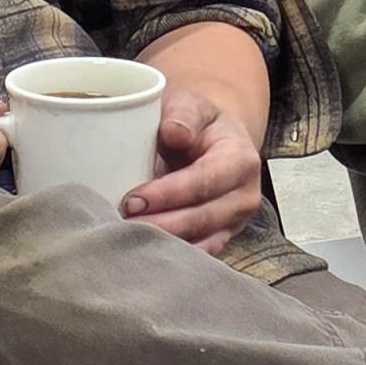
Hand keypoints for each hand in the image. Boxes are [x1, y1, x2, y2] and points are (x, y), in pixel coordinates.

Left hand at [122, 83, 263, 256]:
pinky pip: (198, 256)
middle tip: (121, 224)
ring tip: (126, 242)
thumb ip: (184, 114)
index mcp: (241, 159)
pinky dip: (171, 258)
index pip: (204, 182)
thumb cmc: (198, 123)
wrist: (215, 140)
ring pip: (200, 243)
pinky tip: (143, 254)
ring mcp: (234, 222)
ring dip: (163, 245)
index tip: (132, 200)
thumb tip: (174, 132)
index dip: (167, 195)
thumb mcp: (193, 107)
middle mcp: (244, 196)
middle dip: (160, 225)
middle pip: (201, 218)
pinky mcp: (220, 238)